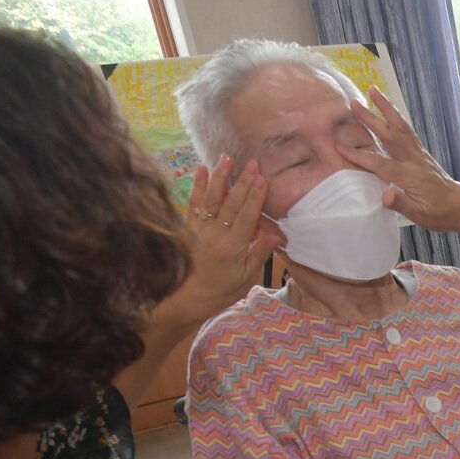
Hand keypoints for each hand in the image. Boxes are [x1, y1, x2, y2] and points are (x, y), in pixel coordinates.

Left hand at [147, 156, 283, 338]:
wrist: (182, 300)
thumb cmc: (218, 292)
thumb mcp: (244, 279)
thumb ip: (259, 255)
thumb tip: (277, 236)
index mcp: (233, 248)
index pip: (247, 217)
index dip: (255, 197)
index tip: (262, 178)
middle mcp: (215, 235)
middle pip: (231, 203)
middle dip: (243, 182)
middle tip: (252, 162)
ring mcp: (199, 229)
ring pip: (212, 198)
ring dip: (220, 177)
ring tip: (227, 157)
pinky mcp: (187, 228)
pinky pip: (193, 203)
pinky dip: (198, 186)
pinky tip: (201, 170)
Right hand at [337, 87, 459, 231]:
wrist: (459, 205)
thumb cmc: (438, 213)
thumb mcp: (420, 215)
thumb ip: (402, 204)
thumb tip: (385, 197)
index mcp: (410, 176)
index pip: (380, 163)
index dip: (359, 156)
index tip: (340, 147)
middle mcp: (413, 160)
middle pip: (390, 135)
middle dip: (371, 119)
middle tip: (354, 103)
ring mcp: (418, 153)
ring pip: (401, 126)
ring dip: (386, 108)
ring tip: (374, 90)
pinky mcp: (421, 152)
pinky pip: (407, 130)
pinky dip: (396, 117)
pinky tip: (389, 109)